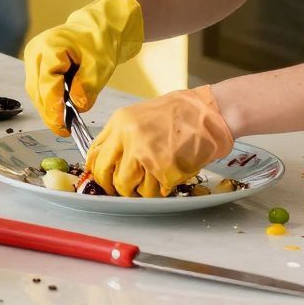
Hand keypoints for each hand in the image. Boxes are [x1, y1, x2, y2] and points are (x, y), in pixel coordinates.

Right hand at [21, 0, 144, 133]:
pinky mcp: (36, 64)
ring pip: (35, 91)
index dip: (53, 109)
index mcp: (49, 47)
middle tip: (63, 130)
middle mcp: (35, 51)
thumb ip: (87, 87)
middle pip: (36, 90)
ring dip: (48, 107)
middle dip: (49, 112)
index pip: (46, 85)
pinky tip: (60, 109)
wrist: (97, 28)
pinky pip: (38, 87)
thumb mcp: (100, 65)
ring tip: (64, 121)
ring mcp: (33, 57)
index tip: (62, 127)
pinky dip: (48, 99)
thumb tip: (77, 108)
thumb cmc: (99, 41)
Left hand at [84, 86, 232, 197]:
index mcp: (119, 122)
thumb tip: (107, 161)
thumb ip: (121, 137)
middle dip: (112, 186)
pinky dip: (157, 191)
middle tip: (123, 188)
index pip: (94, 154)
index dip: (95, 171)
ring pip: (126, 187)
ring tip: (150, 181)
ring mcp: (145, 154)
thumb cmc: (180, 114)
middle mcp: (128, 137)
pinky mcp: (164, 170)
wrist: (209, 112)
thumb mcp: (140, 117)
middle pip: (105, 174)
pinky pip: (151, 192)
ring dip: (136, 190)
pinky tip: (165, 179)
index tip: (101, 178)